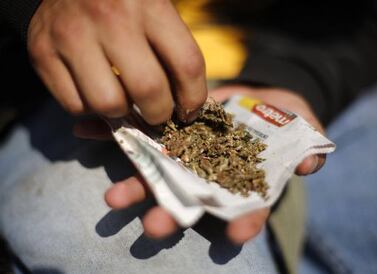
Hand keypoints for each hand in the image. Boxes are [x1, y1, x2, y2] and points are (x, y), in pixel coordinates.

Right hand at [28, 0, 206, 123]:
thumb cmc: (123, 2)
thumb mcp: (155, 10)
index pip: (187, 64)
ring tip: (122, 96)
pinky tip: (94, 88)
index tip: (189, 110)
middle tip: (157, 112)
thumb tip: (186, 107)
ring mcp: (72, 35)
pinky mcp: (42, 51)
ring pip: (108, 104)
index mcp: (149, 4)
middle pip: (148, 91)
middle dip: (159, 114)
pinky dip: (89, 107)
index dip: (194, 98)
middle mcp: (110, 18)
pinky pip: (75, 105)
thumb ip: (173, 51)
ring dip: (121, 112)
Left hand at [74, 85, 325, 243]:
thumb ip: (309, 148)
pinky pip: (138, 133)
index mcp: (243, 181)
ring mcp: (185, 154)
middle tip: (154, 227)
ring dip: (135, 187)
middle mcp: (209, 175)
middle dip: (172, 215)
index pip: (245, 208)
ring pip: (158, 175)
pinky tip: (87, 131)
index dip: (242, 221)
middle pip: (189, 200)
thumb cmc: (285, 118)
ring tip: (112, 201)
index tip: (235, 234)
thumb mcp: (304, 128)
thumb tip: (311, 164)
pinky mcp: (167, 128)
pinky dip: (113, 134)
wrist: (257, 97)